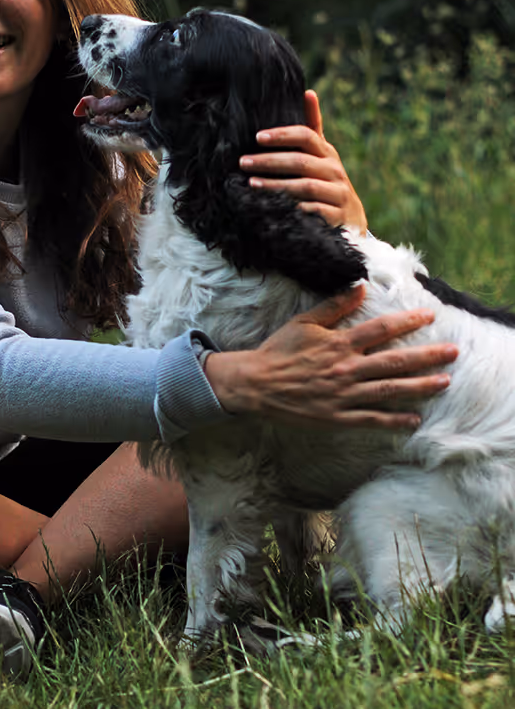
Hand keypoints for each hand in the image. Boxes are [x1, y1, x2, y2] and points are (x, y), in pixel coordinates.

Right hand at [204, 286, 456, 430]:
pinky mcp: (336, 417)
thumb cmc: (279, 351)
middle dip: (427, 356)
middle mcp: (346, 368)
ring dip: (419, 386)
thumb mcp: (304, 322)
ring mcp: (343, 394)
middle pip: (394, 360)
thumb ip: (334, 307)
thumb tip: (360, 288)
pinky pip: (370, 419)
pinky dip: (393, 420)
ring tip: (444, 382)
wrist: (255, 384)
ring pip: (388, 390)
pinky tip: (414, 419)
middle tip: (453, 352)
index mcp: (339, 343)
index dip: (407, 322)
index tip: (429, 316)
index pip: (381, 330)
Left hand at [239, 90, 367, 231]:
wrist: (351, 219)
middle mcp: (334, 170)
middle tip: (243, 162)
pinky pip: (315, 211)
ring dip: (277, 185)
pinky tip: (276, 208)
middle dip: (269, 161)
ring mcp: (338, 193)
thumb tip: (308, 92)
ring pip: (306, 186)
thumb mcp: (322, 154)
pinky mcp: (338, 216)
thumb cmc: (328, 181)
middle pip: (301, 161)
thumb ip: (314, 127)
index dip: (282, 135)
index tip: (257, 137)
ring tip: (252, 184)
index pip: (305, 136)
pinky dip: (296, 208)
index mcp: (326, 153)